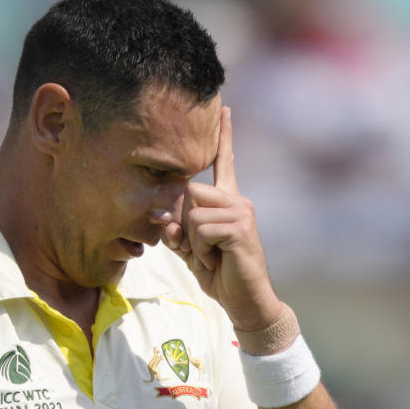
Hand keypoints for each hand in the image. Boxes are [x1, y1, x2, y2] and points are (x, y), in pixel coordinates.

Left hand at [162, 107, 281, 329]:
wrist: (245, 300)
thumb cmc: (220, 275)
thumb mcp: (191, 250)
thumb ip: (176, 232)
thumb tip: (164, 221)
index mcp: (228, 201)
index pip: (224, 162)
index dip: (224, 135)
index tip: (224, 108)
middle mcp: (238, 200)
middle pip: (190, 192)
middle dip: (185, 224)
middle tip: (200, 249)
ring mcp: (242, 212)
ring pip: (193, 212)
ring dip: (193, 242)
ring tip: (211, 256)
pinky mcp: (241, 227)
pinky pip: (201, 228)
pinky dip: (201, 250)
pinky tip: (217, 260)